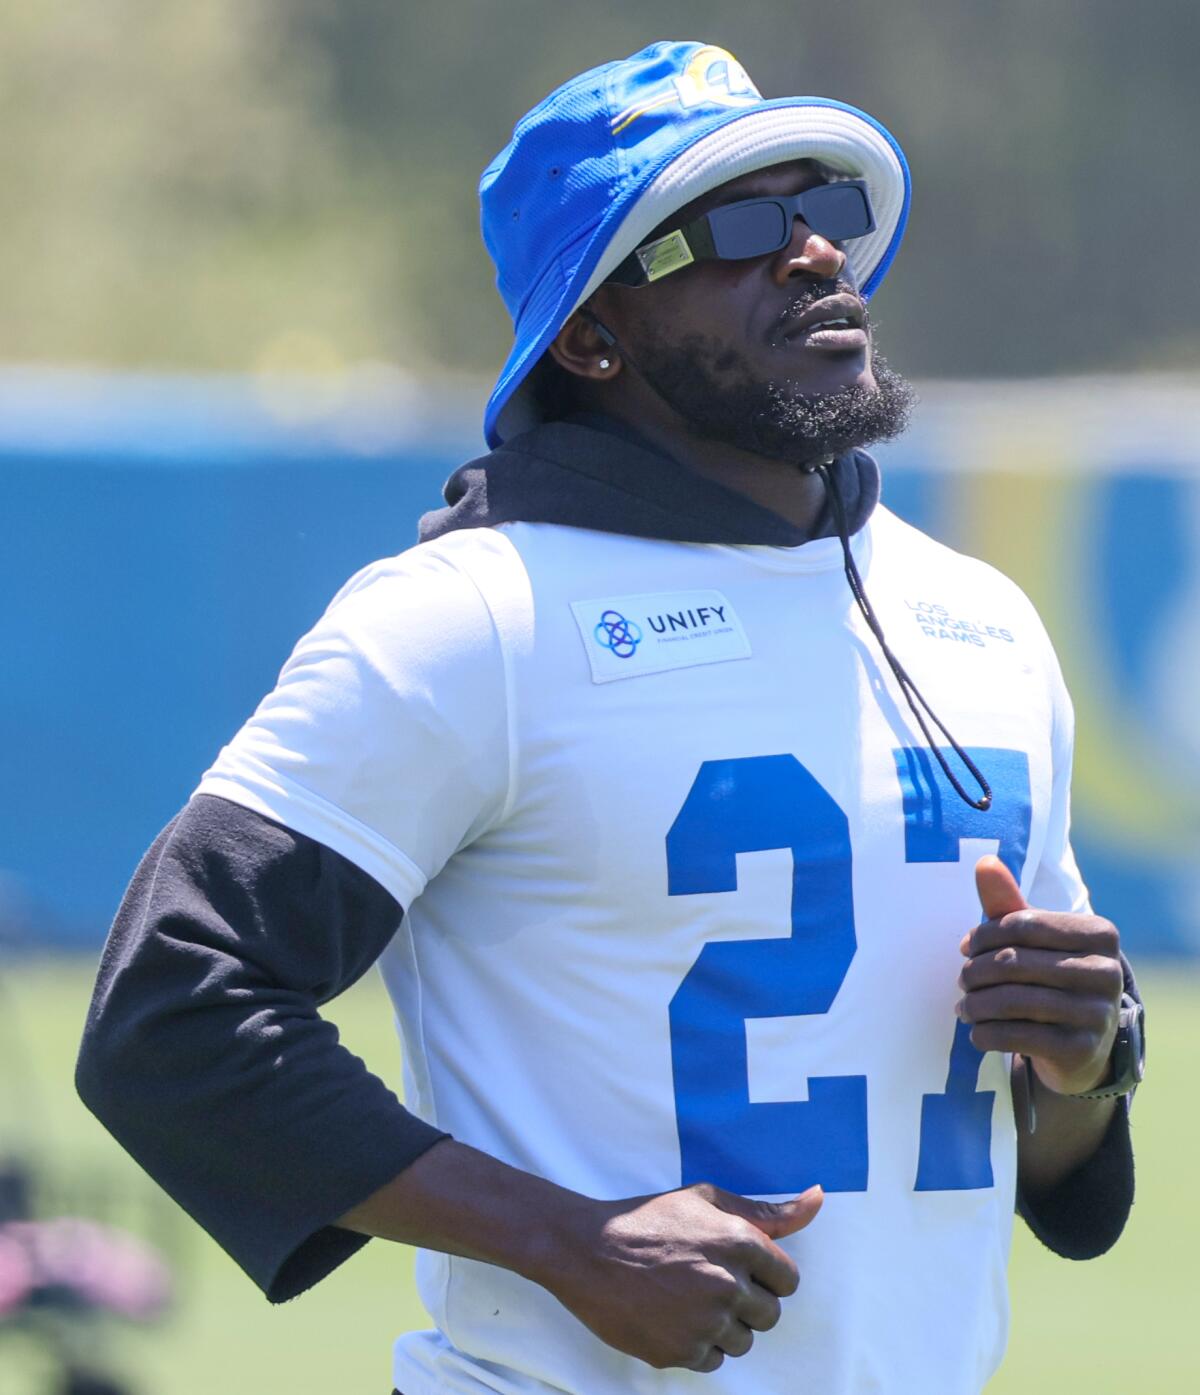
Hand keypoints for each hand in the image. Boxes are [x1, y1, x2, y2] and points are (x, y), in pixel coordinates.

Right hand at [538, 1181, 822, 1371]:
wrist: (587, 1251)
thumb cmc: (648, 1219)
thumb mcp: (706, 1200)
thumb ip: (767, 1210)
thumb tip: (818, 1199)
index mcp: (738, 1242)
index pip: (788, 1279)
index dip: (767, 1276)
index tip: (743, 1271)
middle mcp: (728, 1284)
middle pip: (770, 1315)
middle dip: (748, 1302)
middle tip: (711, 1283)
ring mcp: (704, 1322)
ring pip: (743, 1342)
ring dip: (724, 1326)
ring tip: (689, 1299)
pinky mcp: (680, 1351)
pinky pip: (712, 1360)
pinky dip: (698, 1345)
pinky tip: (673, 1317)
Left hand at [958, 855, 1123, 1094]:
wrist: (1082, 1045)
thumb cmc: (1051, 976)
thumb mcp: (1035, 939)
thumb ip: (1009, 902)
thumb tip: (984, 863)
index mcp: (1100, 934)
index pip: (1022, 923)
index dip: (984, 935)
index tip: (965, 947)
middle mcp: (1107, 972)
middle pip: (1013, 962)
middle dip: (976, 972)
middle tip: (962, 980)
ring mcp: (1098, 1013)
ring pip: (1011, 1001)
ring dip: (975, 1005)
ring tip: (963, 1006)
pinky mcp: (1082, 1050)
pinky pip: (1016, 1036)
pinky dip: (986, 1033)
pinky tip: (977, 1031)